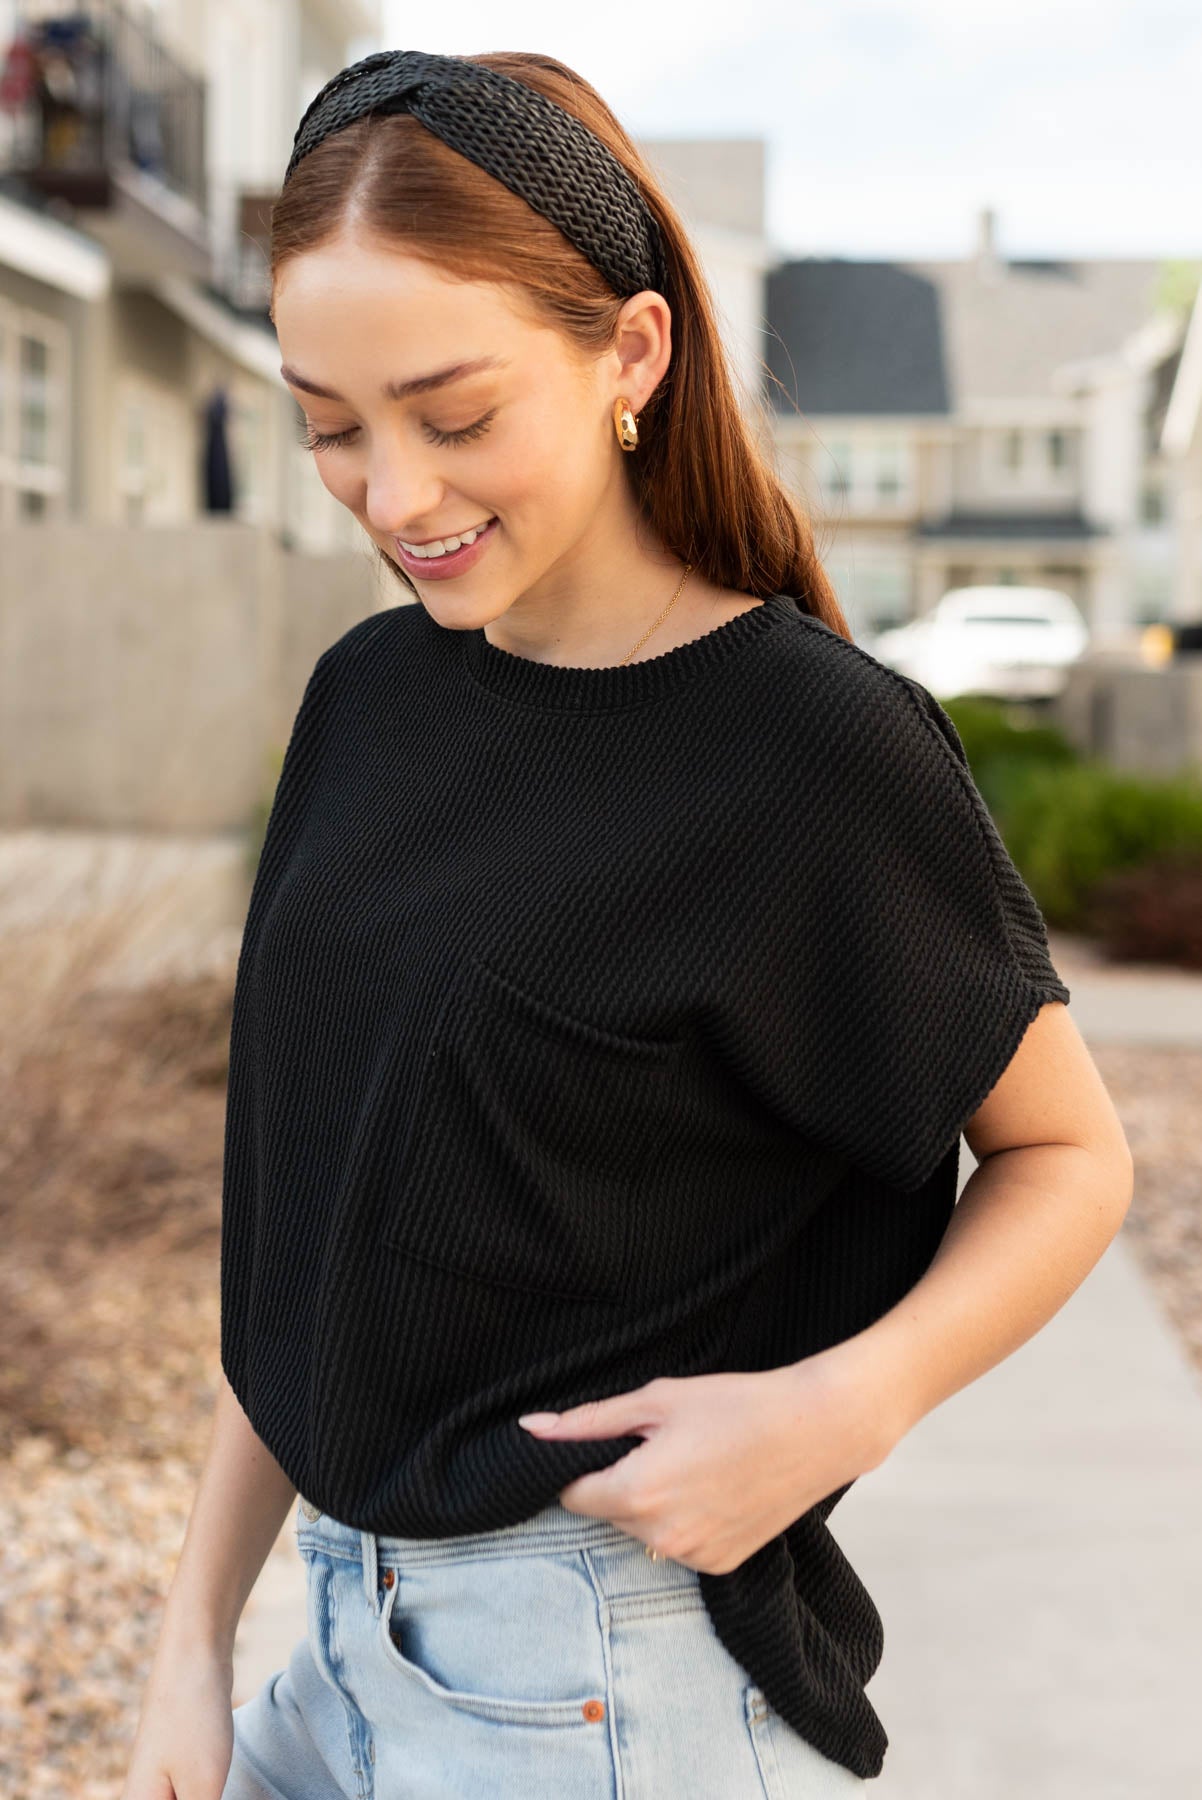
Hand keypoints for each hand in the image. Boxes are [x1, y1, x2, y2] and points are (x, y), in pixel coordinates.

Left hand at [516, 1349, 895, 1575]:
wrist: (816, 1430)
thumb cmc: (737, 1405)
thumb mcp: (657, 1401)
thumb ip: (589, 1421)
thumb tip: (531, 1428)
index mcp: (636, 1493)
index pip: (571, 1495)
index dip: (578, 1467)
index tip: (604, 1446)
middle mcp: (658, 1538)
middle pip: (607, 1512)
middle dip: (620, 1480)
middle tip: (662, 1443)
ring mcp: (691, 1557)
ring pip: (642, 1531)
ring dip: (650, 1503)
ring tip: (694, 1462)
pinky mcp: (719, 1565)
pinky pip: (677, 1545)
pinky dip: (682, 1520)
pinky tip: (713, 1487)